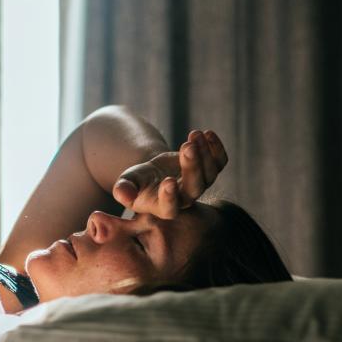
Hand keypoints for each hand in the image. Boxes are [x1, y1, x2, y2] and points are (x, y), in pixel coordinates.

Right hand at [112, 130, 227, 218]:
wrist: (155, 174)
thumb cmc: (138, 182)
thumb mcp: (128, 183)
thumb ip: (124, 189)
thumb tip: (122, 194)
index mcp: (164, 207)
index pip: (170, 207)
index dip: (170, 196)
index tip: (168, 181)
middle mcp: (185, 198)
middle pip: (195, 188)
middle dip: (192, 167)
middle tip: (187, 147)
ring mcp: (199, 184)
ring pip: (210, 173)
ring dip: (205, 153)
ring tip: (194, 135)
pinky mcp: (208, 169)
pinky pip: (219, 161)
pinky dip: (216, 148)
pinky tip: (207, 134)